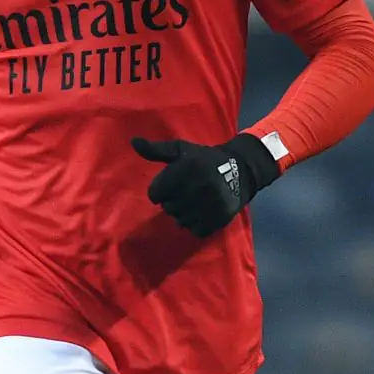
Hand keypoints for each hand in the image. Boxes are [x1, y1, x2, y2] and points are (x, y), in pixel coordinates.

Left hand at [131, 133, 280, 237]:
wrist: (240, 169)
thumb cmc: (204, 158)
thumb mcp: (180, 149)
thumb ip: (156, 150)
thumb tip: (133, 142)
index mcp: (185, 169)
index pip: (154, 194)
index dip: (160, 190)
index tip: (171, 185)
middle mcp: (197, 187)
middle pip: (167, 208)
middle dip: (173, 201)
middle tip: (185, 192)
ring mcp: (209, 205)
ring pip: (180, 221)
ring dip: (184, 214)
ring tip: (194, 202)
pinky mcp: (219, 218)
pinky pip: (196, 231)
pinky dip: (197, 224)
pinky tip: (203, 212)